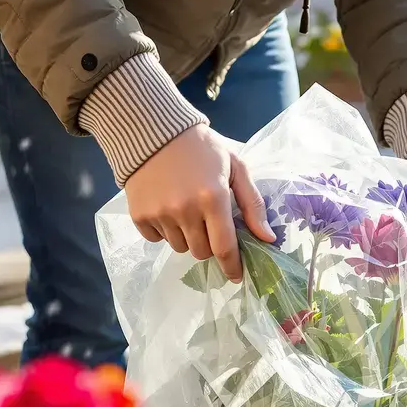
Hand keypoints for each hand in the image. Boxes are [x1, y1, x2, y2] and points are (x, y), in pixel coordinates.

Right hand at [125, 124, 275, 281]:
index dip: (232, 265)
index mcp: (213, 198)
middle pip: (201, 252)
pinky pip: (157, 239)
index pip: (224, 247)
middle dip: (208, 243)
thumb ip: (252, 203)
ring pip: (180, 247)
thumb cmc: (202, 148)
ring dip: (186, 237)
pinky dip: (164, 230)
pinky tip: (166, 207)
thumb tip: (268, 238)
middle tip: (206, 221)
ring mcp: (160, 214)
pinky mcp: (139, 215)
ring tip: (185, 209)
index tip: (236, 275)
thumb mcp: (235, 167)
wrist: (154, 130)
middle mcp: (185, 210)